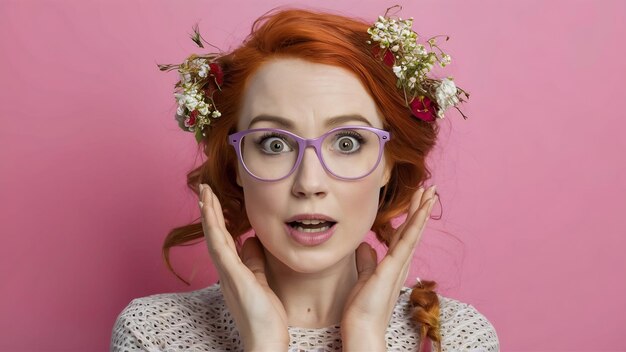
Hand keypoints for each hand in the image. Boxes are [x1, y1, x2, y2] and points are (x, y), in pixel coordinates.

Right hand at [198, 184, 288, 350]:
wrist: (265, 341)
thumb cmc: (265, 316)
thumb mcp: (261, 281)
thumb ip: (253, 262)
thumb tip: (251, 241)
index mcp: (232, 271)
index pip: (223, 238)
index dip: (217, 218)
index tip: (213, 198)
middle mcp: (225, 270)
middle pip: (214, 234)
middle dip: (209, 210)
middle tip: (203, 189)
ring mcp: (228, 273)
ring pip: (214, 237)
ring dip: (208, 213)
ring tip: (204, 193)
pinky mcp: (234, 277)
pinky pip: (221, 248)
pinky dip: (214, 228)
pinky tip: (211, 212)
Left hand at [340, 185, 437, 350]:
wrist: (362, 328)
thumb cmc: (362, 308)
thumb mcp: (363, 277)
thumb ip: (366, 261)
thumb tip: (365, 245)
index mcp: (394, 264)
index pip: (404, 234)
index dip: (411, 216)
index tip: (417, 199)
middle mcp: (401, 263)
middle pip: (413, 230)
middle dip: (421, 208)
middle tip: (430, 189)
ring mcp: (399, 265)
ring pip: (414, 231)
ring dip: (422, 210)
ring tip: (431, 192)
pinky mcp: (393, 267)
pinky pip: (407, 241)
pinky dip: (416, 224)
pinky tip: (422, 209)